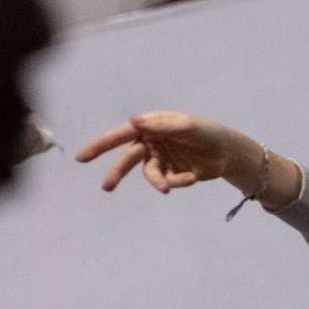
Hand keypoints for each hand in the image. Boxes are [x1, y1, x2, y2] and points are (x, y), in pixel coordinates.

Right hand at [75, 111, 233, 193]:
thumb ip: (159, 125)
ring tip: (165, 188)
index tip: (81, 158)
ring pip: (149, 174)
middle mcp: (151, 142)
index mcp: (150, 126)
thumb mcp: (184, 126)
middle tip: (106, 187)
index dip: (100, 146)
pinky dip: (178, 182)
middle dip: (116, 173)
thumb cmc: (206, 132)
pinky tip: (192, 177)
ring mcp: (161, 159)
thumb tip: (133, 120)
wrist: (228, 151)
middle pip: (127, 159)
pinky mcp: (172, 174)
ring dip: (157, 182)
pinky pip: (168, 182)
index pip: (121, 135)